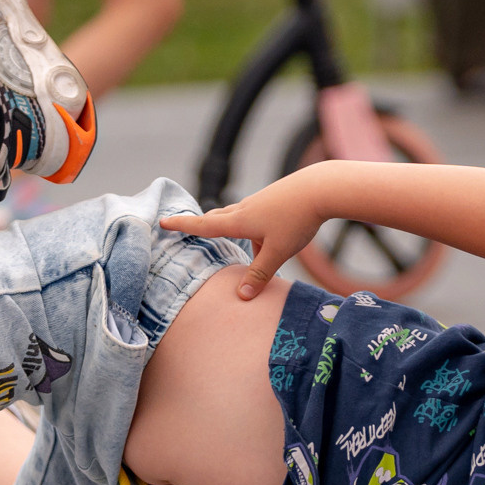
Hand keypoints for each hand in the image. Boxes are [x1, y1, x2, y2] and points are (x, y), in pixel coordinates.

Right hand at [160, 172, 321, 300]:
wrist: (321, 188)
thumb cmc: (297, 220)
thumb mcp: (277, 252)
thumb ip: (260, 275)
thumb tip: (242, 297)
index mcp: (239, 221)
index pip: (204, 226)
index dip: (183, 226)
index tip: (163, 221)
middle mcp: (245, 209)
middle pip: (217, 218)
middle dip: (202, 224)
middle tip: (186, 226)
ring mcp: (260, 202)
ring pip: (238, 216)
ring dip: (232, 227)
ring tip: (240, 243)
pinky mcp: (274, 199)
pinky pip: (258, 216)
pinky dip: (255, 226)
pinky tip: (276, 235)